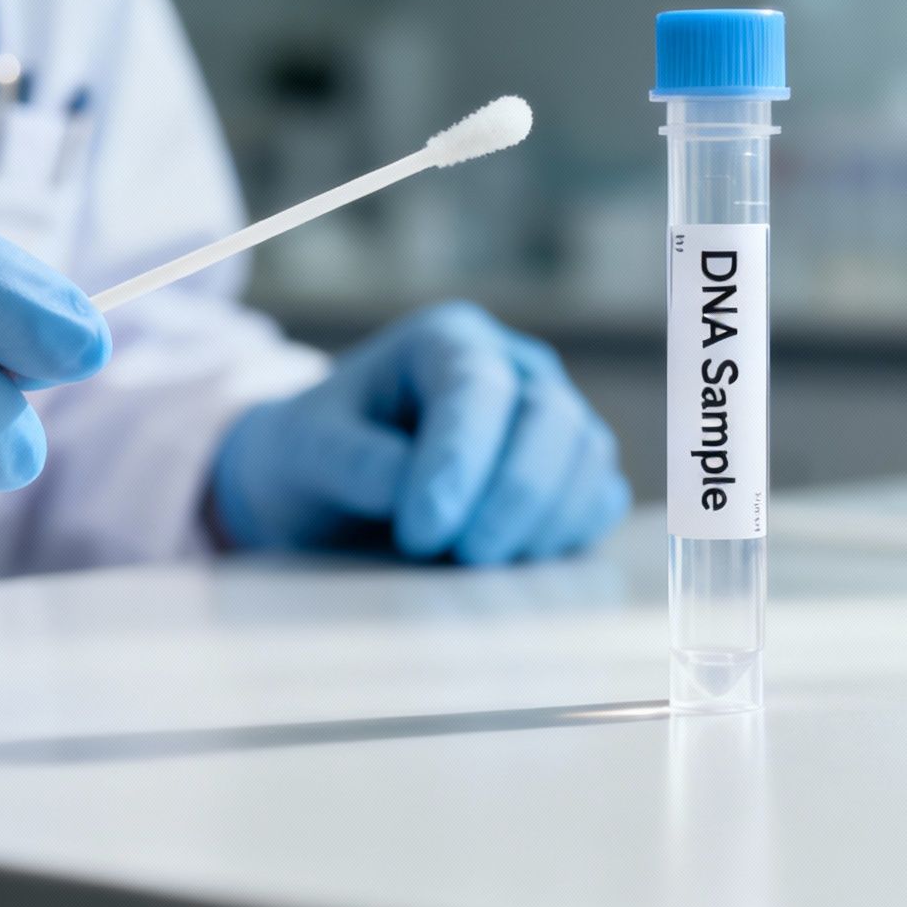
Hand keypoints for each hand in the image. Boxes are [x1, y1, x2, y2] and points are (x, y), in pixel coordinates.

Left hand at [211, 302, 628, 564]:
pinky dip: (569, 533)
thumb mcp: (307, 449)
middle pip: (550, 417)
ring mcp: (550, 415)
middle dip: (511, 495)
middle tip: (460, 557)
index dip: (458, 462)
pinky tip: (513, 561)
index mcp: (445, 340)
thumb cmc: (317, 453)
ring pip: (586, 455)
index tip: (420, 531)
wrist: (328, 482)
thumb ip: (352, 461)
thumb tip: (410, 488)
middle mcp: (512, 365)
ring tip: (475, 565)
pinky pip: (599, 496)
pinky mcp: (569, 470)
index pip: (477, 388)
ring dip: (542, 520)